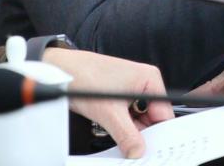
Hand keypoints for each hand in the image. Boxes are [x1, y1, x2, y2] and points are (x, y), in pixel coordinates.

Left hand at [42, 47, 173, 158]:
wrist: (59, 70)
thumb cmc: (84, 77)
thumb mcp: (109, 113)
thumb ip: (127, 135)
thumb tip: (139, 152)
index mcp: (149, 80)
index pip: (164, 114)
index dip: (159, 134)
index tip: (152, 151)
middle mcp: (143, 83)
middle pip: (151, 118)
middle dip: (142, 134)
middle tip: (134, 151)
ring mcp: (130, 90)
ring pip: (138, 119)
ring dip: (130, 132)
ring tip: (120, 139)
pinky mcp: (118, 97)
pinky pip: (127, 117)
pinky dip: (122, 127)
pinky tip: (115, 134)